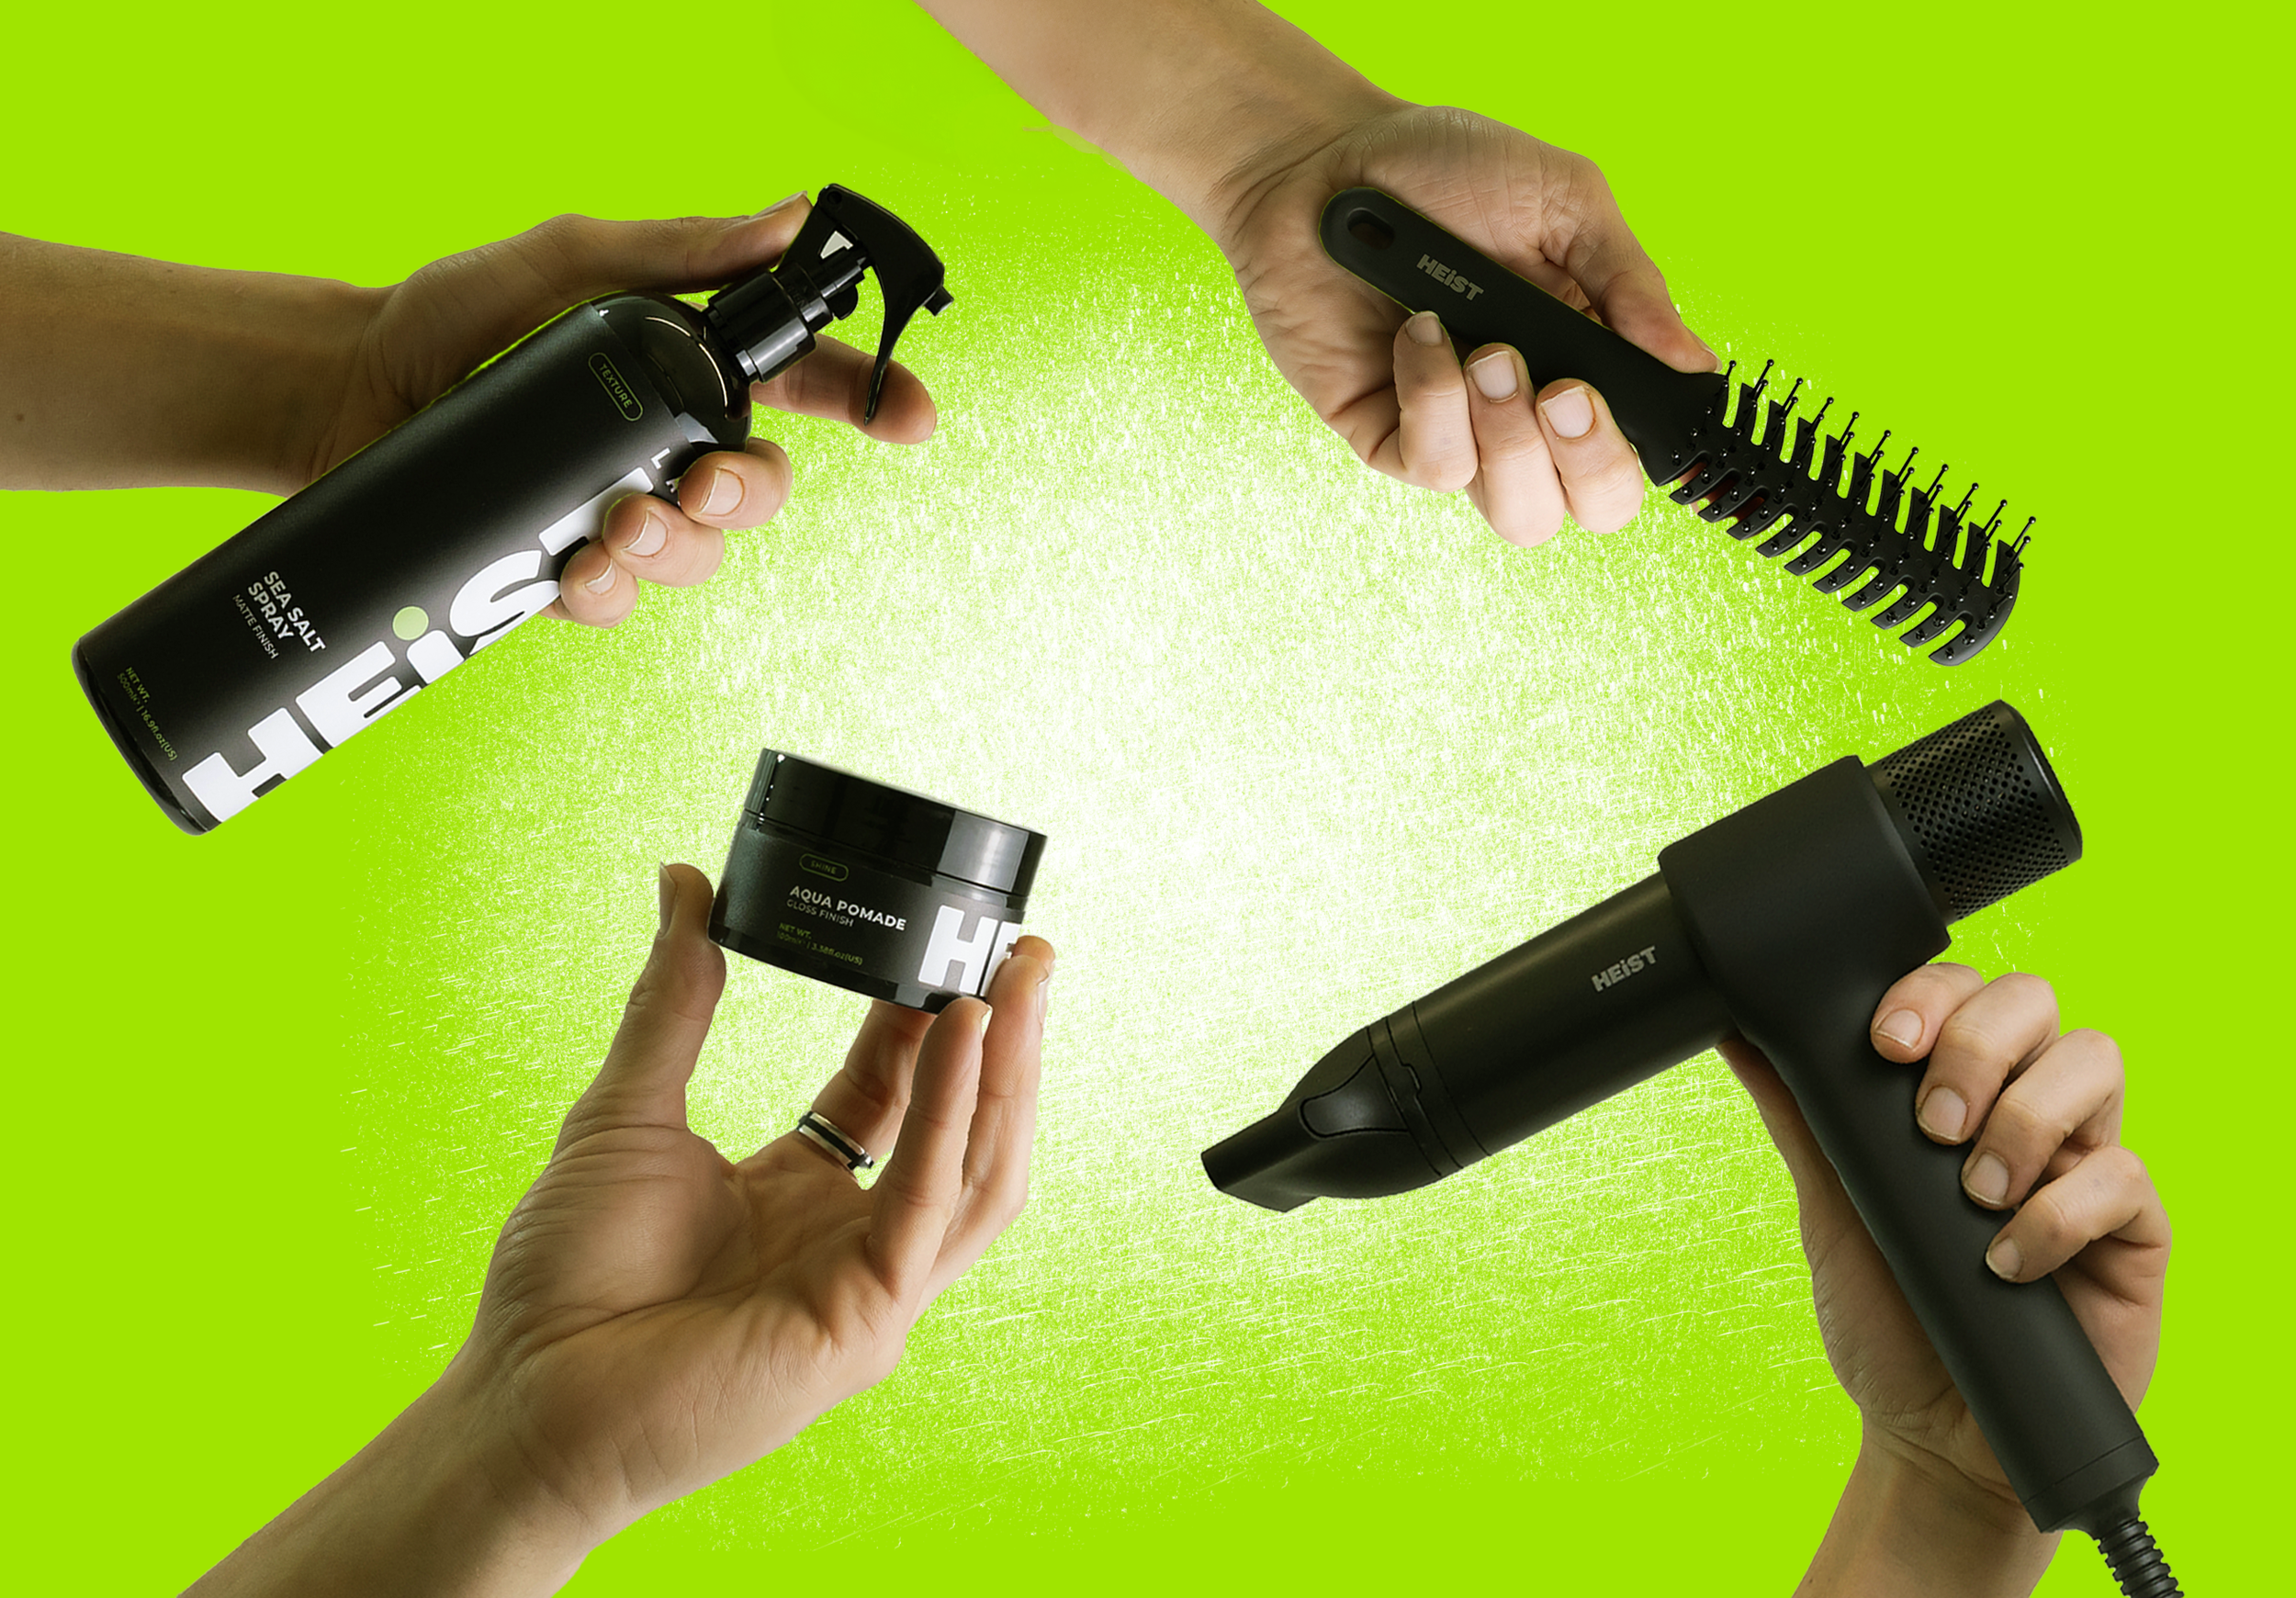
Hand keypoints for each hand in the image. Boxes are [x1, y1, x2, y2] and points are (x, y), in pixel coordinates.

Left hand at [311, 194, 938, 627]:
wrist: (341, 395)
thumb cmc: (451, 318)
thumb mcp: (566, 263)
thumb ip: (676, 251)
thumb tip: (786, 220)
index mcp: (684, 367)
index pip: (802, 382)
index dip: (872, 400)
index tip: (916, 417)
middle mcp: (666, 445)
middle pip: (761, 488)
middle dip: (746, 495)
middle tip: (697, 483)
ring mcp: (621, 511)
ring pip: (699, 555)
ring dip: (672, 549)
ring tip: (610, 527)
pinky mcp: (565, 569)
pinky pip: (621, 602)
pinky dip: (607, 594)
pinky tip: (575, 573)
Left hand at [464, 863, 1052, 1535]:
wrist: (526, 1396)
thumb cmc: (565, 1281)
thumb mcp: (628, 1109)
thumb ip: (674, 998)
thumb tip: (685, 884)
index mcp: (803, 1200)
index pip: (897, 1096)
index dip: (933, 1022)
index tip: (952, 944)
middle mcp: (850, 1243)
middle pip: (960, 1130)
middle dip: (1001, 1040)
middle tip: (1025, 952)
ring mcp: (868, 1288)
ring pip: (975, 1170)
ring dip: (1007, 1074)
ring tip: (1015, 983)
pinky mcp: (864, 1320)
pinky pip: (924, 1201)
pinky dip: (949, 1114)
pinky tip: (959, 1038)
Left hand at [1214, 103, 1716, 545]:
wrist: (1327, 163)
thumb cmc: (1446, 172)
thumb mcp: (1563, 199)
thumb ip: (1629, 280)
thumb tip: (1692, 359)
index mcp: (1588, 359)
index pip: (1640, 450)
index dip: (1649, 448)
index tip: (1640, 397)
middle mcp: (1529, 411)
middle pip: (1592, 508)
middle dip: (1592, 461)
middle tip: (1564, 391)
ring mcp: (1461, 432)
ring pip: (1520, 513)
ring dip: (1512, 435)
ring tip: (1488, 351)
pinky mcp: (1389, 438)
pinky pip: (1437, 466)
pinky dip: (1436, 398)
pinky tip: (1421, 331)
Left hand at [1723, 967, 2169, 1594]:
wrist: (1931, 1434)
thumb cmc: (1884, 1317)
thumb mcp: (1826, 1209)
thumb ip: (1799, 1118)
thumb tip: (1737, 1032)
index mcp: (1958, 1088)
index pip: (1963, 991)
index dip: (1931, 993)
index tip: (1885, 1042)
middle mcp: (2027, 1109)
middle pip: (2034, 1002)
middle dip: (1976, 1044)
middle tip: (1929, 1124)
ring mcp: (2084, 1163)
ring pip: (2093, 1060)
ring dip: (2022, 1117)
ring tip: (1971, 1191)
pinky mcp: (2133, 1231)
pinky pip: (2123, 1175)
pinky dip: (2057, 1213)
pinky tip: (2005, 1261)